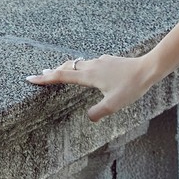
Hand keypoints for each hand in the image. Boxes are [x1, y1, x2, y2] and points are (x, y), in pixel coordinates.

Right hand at [25, 53, 154, 124]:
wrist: (148, 69)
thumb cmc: (131, 86)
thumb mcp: (113, 104)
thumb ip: (98, 112)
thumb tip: (88, 117)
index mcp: (88, 75)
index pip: (61, 76)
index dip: (44, 78)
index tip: (30, 78)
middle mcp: (91, 65)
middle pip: (66, 67)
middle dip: (53, 71)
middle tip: (42, 75)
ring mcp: (101, 61)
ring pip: (78, 63)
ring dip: (67, 67)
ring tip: (60, 71)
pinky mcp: (109, 60)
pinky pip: (90, 63)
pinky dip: (81, 66)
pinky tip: (87, 70)